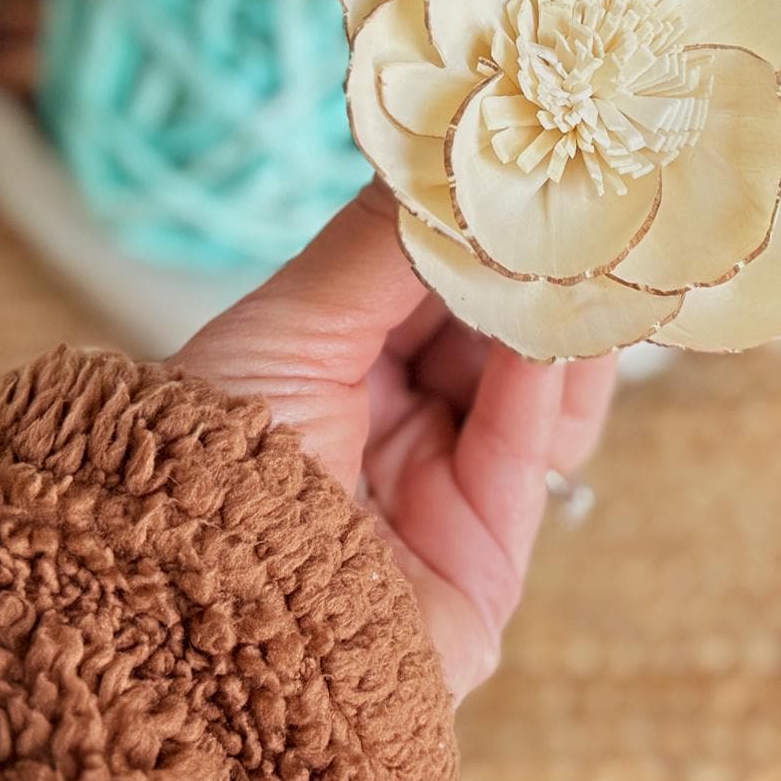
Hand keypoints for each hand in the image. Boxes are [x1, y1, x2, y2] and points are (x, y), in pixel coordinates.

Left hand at [173, 183, 618, 700]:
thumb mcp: (284, 331)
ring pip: (530, 379)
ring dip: (554, 313)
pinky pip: (534, 443)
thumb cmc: (199, 472)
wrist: (200, 635)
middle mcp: (378, 428)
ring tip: (581, 252)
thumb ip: (380, 244)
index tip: (522, 152)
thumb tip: (448, 145)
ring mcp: (437, 488)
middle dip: (528, 260)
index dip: (466, 219)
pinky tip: (561, 322)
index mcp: (312, 371)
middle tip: (579, 190)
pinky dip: (557, 377)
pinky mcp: (491, 553)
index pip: (412, 278)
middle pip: (483, 324)